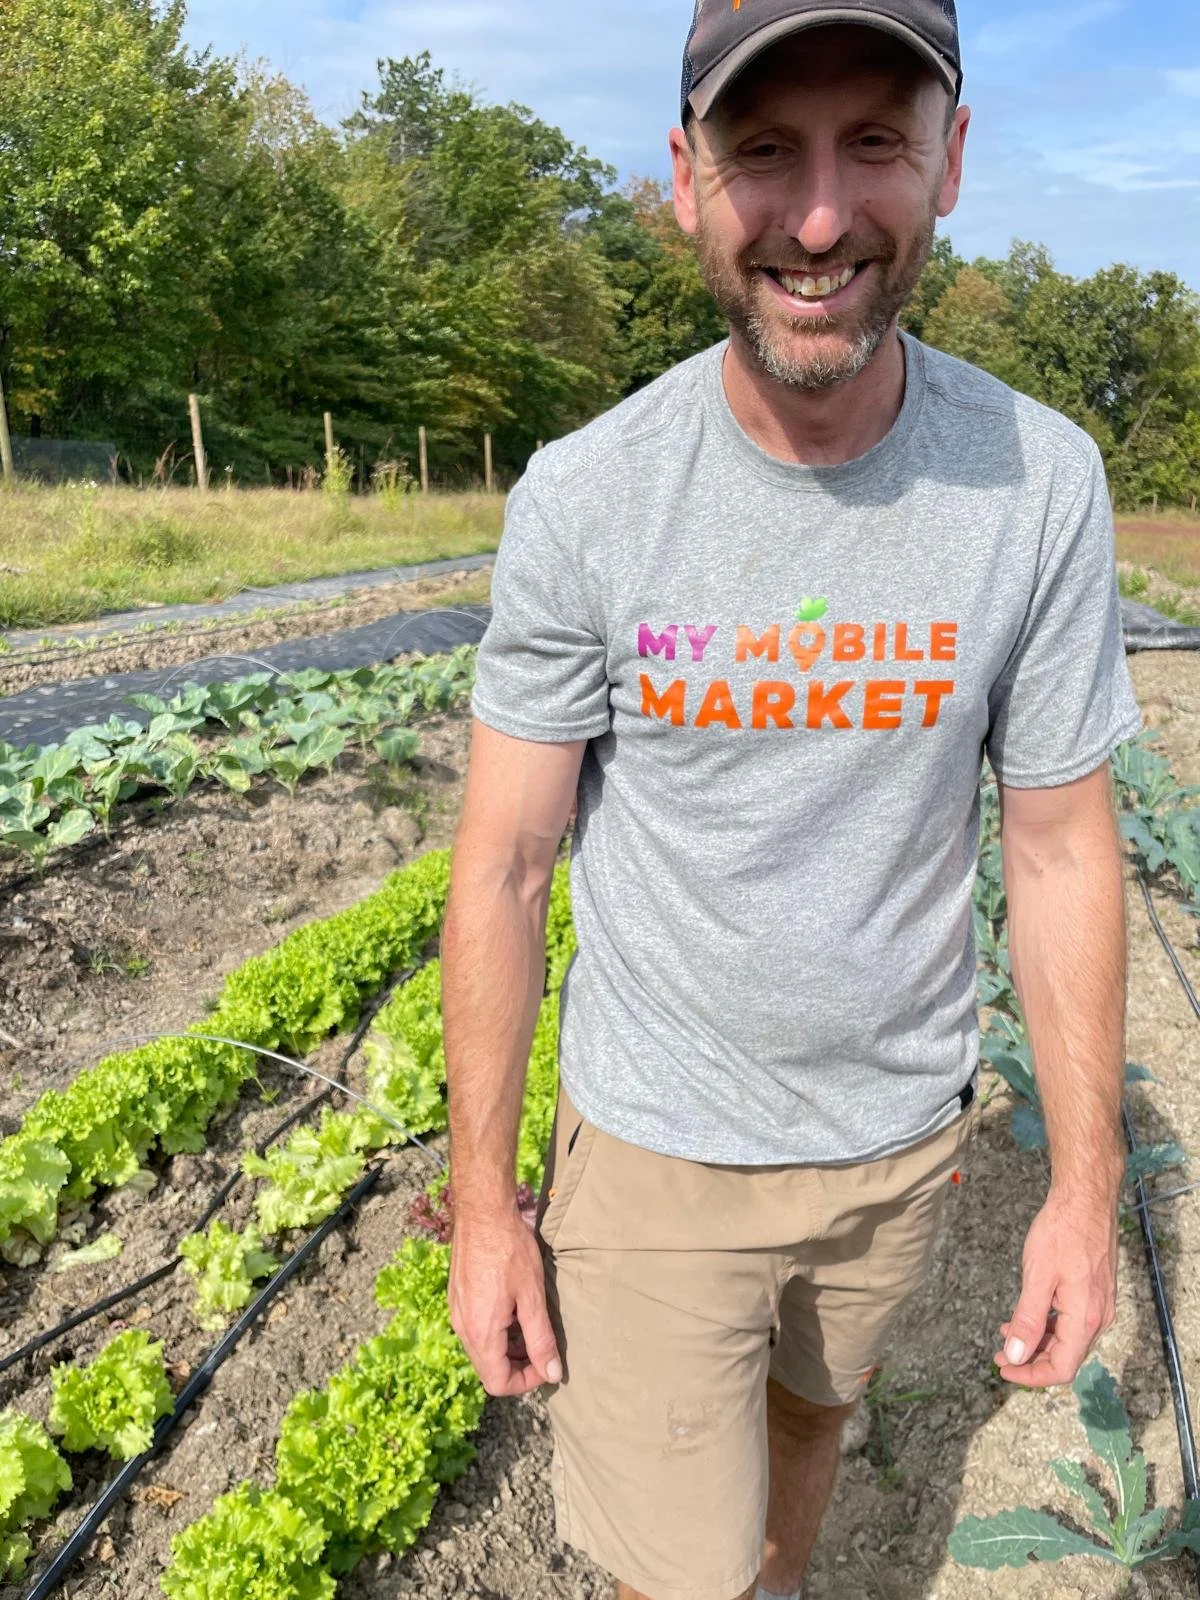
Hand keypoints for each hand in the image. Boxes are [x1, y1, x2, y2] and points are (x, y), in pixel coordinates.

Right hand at [449, 1199, 562, 1396]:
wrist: (482, 1212)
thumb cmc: (510, 1250)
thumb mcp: (533, 1296)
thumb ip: (541, 1338)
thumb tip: (551, 1373)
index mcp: (480, 1332)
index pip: (498, 1382)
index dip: (526, 1382)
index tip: (546, 1364)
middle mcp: (462, 1327)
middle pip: (487, 1369)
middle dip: (517, 1366)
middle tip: (541, 1347)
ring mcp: (456, 1312)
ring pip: (481, 1350)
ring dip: (506, 1349)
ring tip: (530, 1327)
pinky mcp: (456, 1298)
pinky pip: (474, 1329)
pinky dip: (495, 1331)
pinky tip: (512, 1309)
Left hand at [997, 1186, 1117, 1388]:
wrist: (1086, 1199)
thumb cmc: (1062, 1231)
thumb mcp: (1037, 1276)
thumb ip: (1028, 1319)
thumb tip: (1017, 1355)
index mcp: (1084, 1318)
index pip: (1061, 1368)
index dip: (1031, 1376)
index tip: (1004, 1369)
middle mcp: (1098, 1318)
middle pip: (1065, 1357)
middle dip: (1031, 1360)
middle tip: (1000, 1354)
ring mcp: (1099, 1305)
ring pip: (1068, 1340)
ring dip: (1038, 1342)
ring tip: (1007, 1335)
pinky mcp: (1095, 1293)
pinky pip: (1072, 1321)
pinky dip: (1049, 1325)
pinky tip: (1027, 1316)